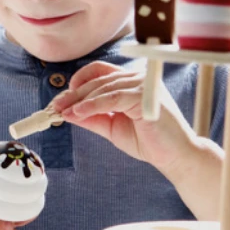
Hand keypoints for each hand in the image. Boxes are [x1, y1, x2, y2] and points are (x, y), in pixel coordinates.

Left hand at [51, 60, 198, 176]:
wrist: (174, 157)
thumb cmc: (149, 141)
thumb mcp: (113, 128)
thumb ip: (93, 117)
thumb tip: (68, 112)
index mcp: (131, 82)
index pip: (100, 72)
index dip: (78, 81)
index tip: (62, 99)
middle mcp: (138, 78)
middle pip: (98, 79)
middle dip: (73, 94)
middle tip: (55, 106)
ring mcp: (143, 84)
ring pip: (103, 87)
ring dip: (80, 100)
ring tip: (63, 111)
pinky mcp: (145, 96)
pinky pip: (112, 97)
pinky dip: (93, 105)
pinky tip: (78, 113)